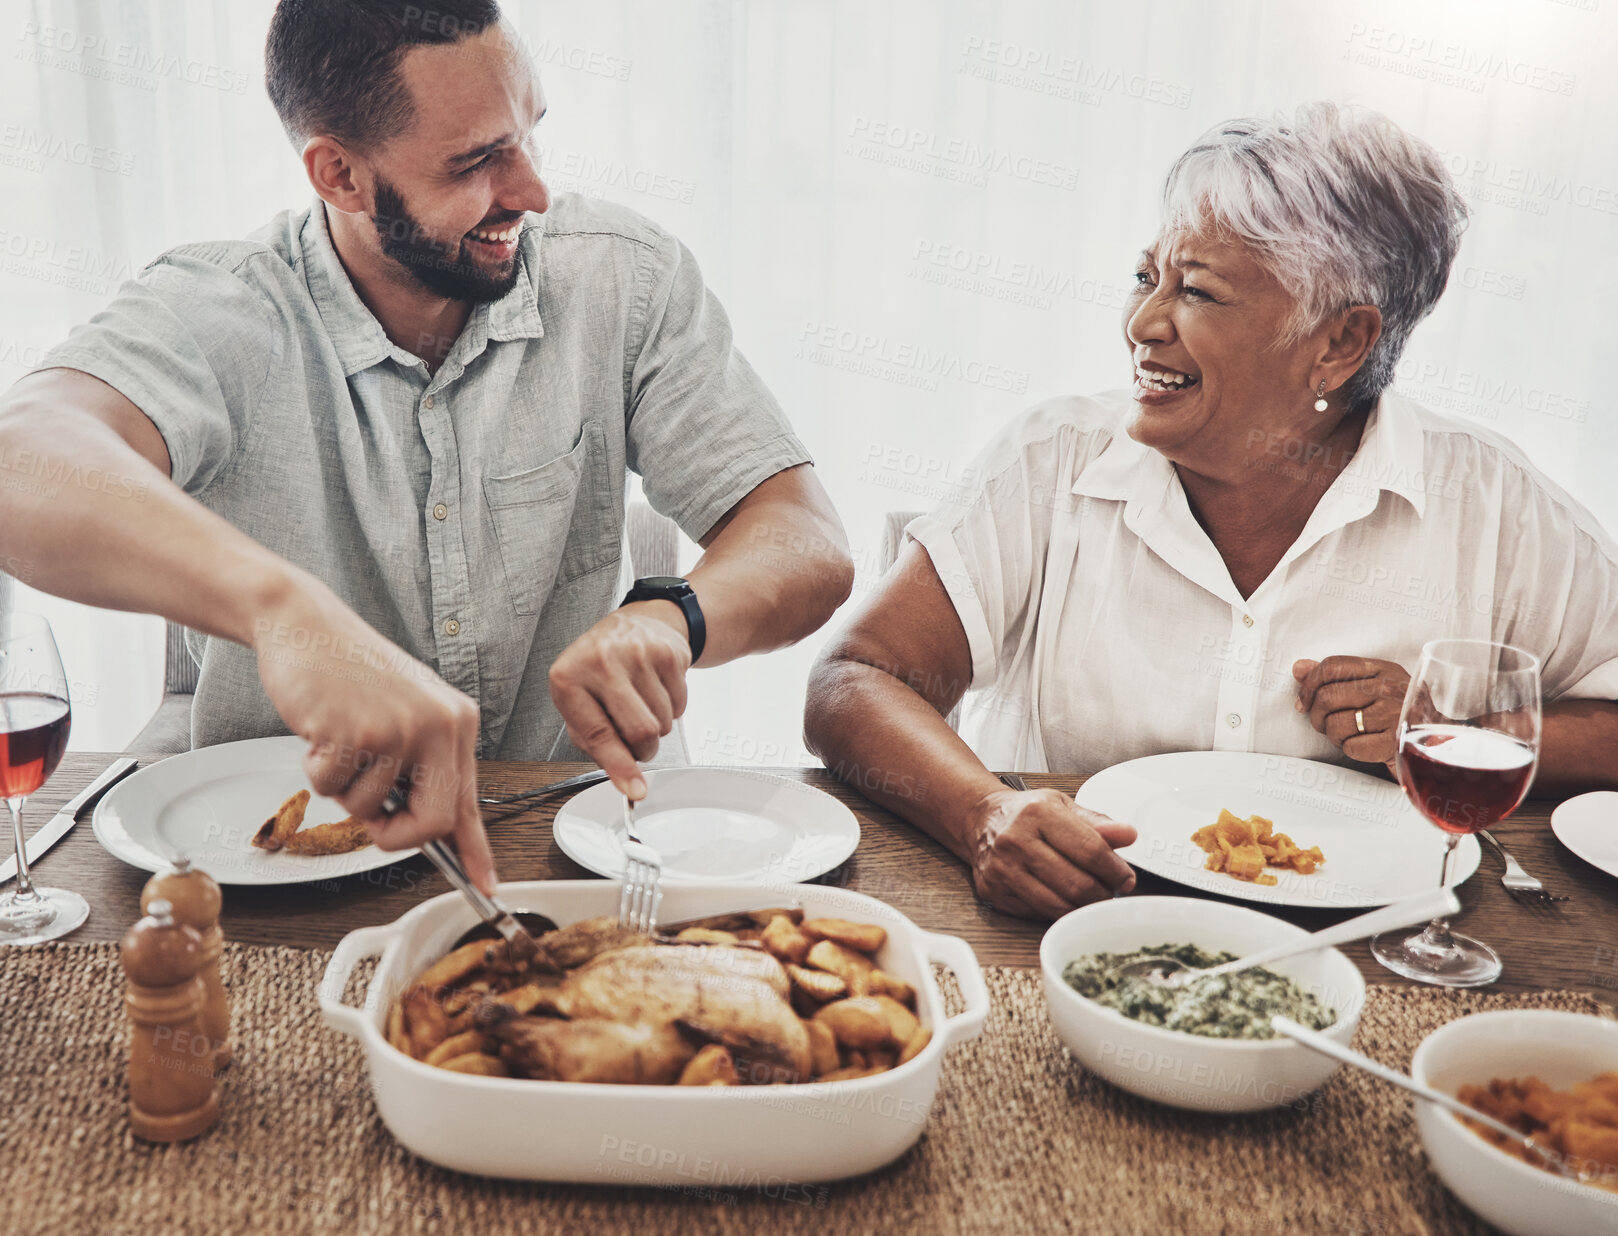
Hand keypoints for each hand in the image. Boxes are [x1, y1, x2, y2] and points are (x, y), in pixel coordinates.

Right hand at [252, 577, 493, 891]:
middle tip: (376, 822)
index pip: (469, 801)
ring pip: (367, 808)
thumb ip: (423, 766)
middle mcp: (437, 725)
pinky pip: (330, 787)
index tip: (486, 886)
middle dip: (397, 836)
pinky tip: (319, 730)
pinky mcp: (353, 731)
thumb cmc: (351, 673)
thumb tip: (432, 829)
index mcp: (457, 723)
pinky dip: (315, 769)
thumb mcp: (407, 713)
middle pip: (433, 821)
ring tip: (339, 740)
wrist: (305, 624)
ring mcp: (398, 728)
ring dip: (342, 787)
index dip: (476, 851)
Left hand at [548, 600, 691, 798]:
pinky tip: (656, 689)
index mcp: (568, 678)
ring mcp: (637, 653)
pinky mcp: (668, 652)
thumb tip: (628, 783)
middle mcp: (600, 661)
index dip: (620, 767)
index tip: (635, 791)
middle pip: (640, 731)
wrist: (635, 624)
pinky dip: (671, 708)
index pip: (598, 734)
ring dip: (657, 727)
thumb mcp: (581, 703)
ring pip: (663, 722)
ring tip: (642, 704)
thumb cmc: (600, 670)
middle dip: (644, 750)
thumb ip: (596, 745)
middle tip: (638, 742)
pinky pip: (680, 705)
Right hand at [964, 788, 1136, 918]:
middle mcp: (1015, 840)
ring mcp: (1002, 869)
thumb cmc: (1026, 813)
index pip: (1091, 851)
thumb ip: (1098, 823)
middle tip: (1110, 890)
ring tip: (1090, 896)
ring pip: (1058, 906)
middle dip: (1103, 893)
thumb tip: (1128, 835)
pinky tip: (1062, 897)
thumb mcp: (1064, 806)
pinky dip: (1057, 911)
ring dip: (1082, 907)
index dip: (1116, 870)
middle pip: (1077, 884)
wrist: (982, 820)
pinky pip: (1038, 914)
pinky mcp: (993, 892)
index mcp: (1037, 813)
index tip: (1125, 877)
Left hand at [1293, 655, 1411, 769]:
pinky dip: (1351, 750)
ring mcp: (1393, 715)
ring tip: (1350, 735)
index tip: (1303, 701)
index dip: (1308, 685)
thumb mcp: (1374, 685)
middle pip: (1327, 697)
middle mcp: (1389, 688)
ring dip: (1334, 736)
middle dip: (1317, 716)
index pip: (1332, 666)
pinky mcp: (1394, 743)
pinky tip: (1365, 746)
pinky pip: (1350, 747)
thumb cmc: (1399, 712)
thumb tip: (1298, 668)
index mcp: (1383, 669)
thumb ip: (1336, 676)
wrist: (1440, 742)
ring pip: (1335, 724)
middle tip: (1326, 724)